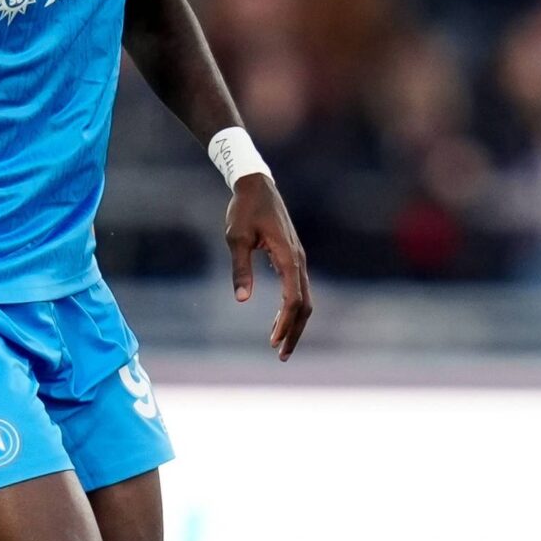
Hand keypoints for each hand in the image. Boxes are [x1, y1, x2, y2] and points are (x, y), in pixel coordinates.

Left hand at [226, 175, 312, 359]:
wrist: (256, 185)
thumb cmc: (244, 210)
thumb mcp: (236, 238)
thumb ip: (240, 268)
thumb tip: (242, 300)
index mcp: (287, 256)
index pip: (293, 297)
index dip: (286, 322)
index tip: (274, 342)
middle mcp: (298, 260)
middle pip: (305, 304)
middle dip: (294, 331)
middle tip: (281, 355)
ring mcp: (298, 259)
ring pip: (304, 298)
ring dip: (294, 323)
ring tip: (280, 346)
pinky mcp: (292, 257)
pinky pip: (298, 289)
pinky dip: (292, 309)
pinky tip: (278, 322)